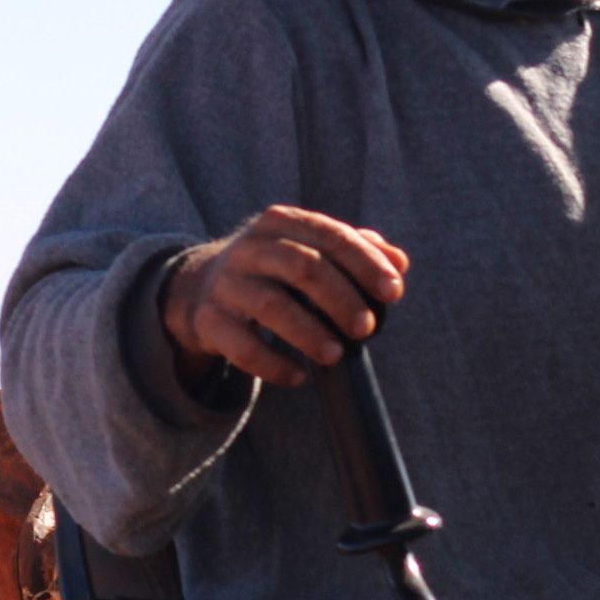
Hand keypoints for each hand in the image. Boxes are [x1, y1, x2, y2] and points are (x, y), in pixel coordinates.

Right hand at [159, 206, 406, 391]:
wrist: (200, 287)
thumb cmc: (273, 268)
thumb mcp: (307, 248)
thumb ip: (354, 251)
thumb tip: (400, 263)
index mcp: (281, 223)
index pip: (330, 235)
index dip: (365, 263)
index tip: (394, 292)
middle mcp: (251, 248)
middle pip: (303, 267)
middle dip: (341, 299)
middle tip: (366, 329)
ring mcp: (227, 284)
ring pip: (271, 305)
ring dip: (308, 332)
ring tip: (336, 355)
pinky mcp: (210, 320)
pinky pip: (242, 345)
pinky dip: (272, 364)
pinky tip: (297, 377)